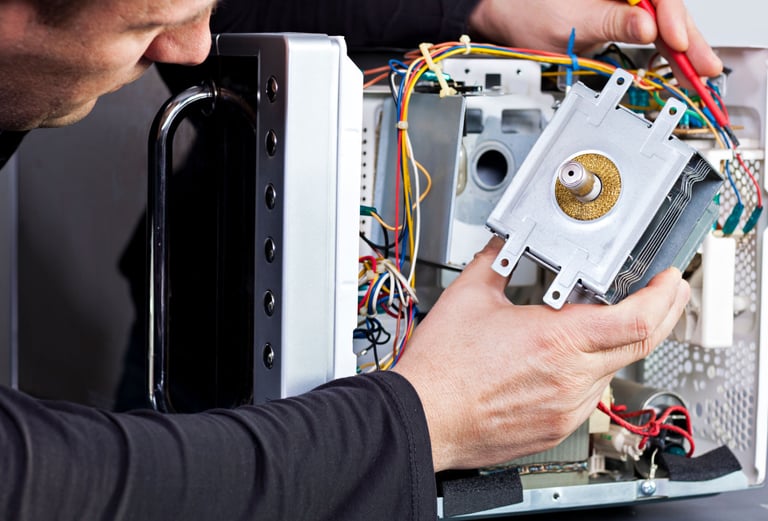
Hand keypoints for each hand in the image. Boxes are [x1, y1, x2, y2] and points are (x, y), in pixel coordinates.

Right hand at [394, 236, 689, 471]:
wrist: (423, 416)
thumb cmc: (442, 368)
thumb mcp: (468, 296)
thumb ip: (496, 259)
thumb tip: (505, 243)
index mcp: (556, 340)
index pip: (637, 320)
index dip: (664, 297)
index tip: (669, 280)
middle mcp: (570, 378)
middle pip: (639, 346)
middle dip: (659, 314)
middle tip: (661, 294)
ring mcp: (566, 408)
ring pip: (612, 371)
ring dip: (616, 344)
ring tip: (599, 323)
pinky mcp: (555, 428)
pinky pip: (588, 397)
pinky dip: (588, 372)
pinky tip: (565, 360)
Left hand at [468, 0, 721, 78]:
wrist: (502, 16)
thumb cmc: (525, 12)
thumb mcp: (571, 23)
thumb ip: (612, 24)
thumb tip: (649, 27)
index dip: (674, 19)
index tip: (678, 43)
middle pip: (667, 8)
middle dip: (687, 39)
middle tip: (706, 67)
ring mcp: (621, 1)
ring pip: (662, 19)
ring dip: (680, 46)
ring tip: (698, 70)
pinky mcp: (618, 16)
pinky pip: (649, 28)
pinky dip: (662, 47)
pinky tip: (676, 60)